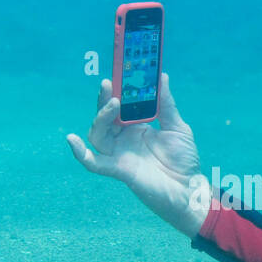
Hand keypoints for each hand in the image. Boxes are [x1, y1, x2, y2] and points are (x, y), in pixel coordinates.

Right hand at [66, 72, 210, 235]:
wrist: (190, 189)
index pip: (121, 106)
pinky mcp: (119, 170)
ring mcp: (119, 154)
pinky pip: (93, 163)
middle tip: (108, 83)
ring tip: (113, 104)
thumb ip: (166, 104)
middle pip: (106, 117)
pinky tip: (71, 140)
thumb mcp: (177, 127)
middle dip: (104, 100)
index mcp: (136, 128)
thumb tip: (161, 76)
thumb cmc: (185, 160)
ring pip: (98, 134)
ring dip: (101, 118)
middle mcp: (124, 140)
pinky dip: (80, 154)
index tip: (118, 73)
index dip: (117, 90)